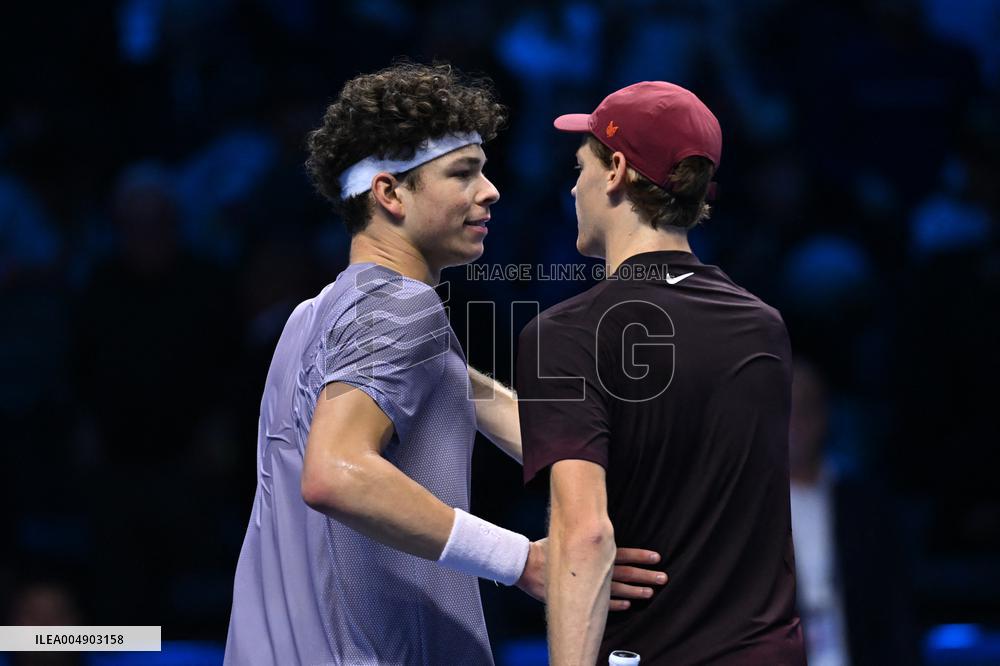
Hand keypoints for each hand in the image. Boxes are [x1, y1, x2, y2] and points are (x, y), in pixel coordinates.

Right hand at [515, 540, 666, 610]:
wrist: (525, 564)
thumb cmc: (546, 548)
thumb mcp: (568, 535)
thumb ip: (586, 535)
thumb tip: (601, 523)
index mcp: (592, 553)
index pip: (622, 553)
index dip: (640, 556)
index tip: (656, 558)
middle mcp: (592, 569)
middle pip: (624, 572)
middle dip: (644, 575)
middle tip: (662, 578)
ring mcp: (586, 585)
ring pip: (616, 589)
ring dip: (634, 591)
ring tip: (649, 593)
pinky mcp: (578, 597)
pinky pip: (601, 604)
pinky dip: (615, 604)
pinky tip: (627, 604)